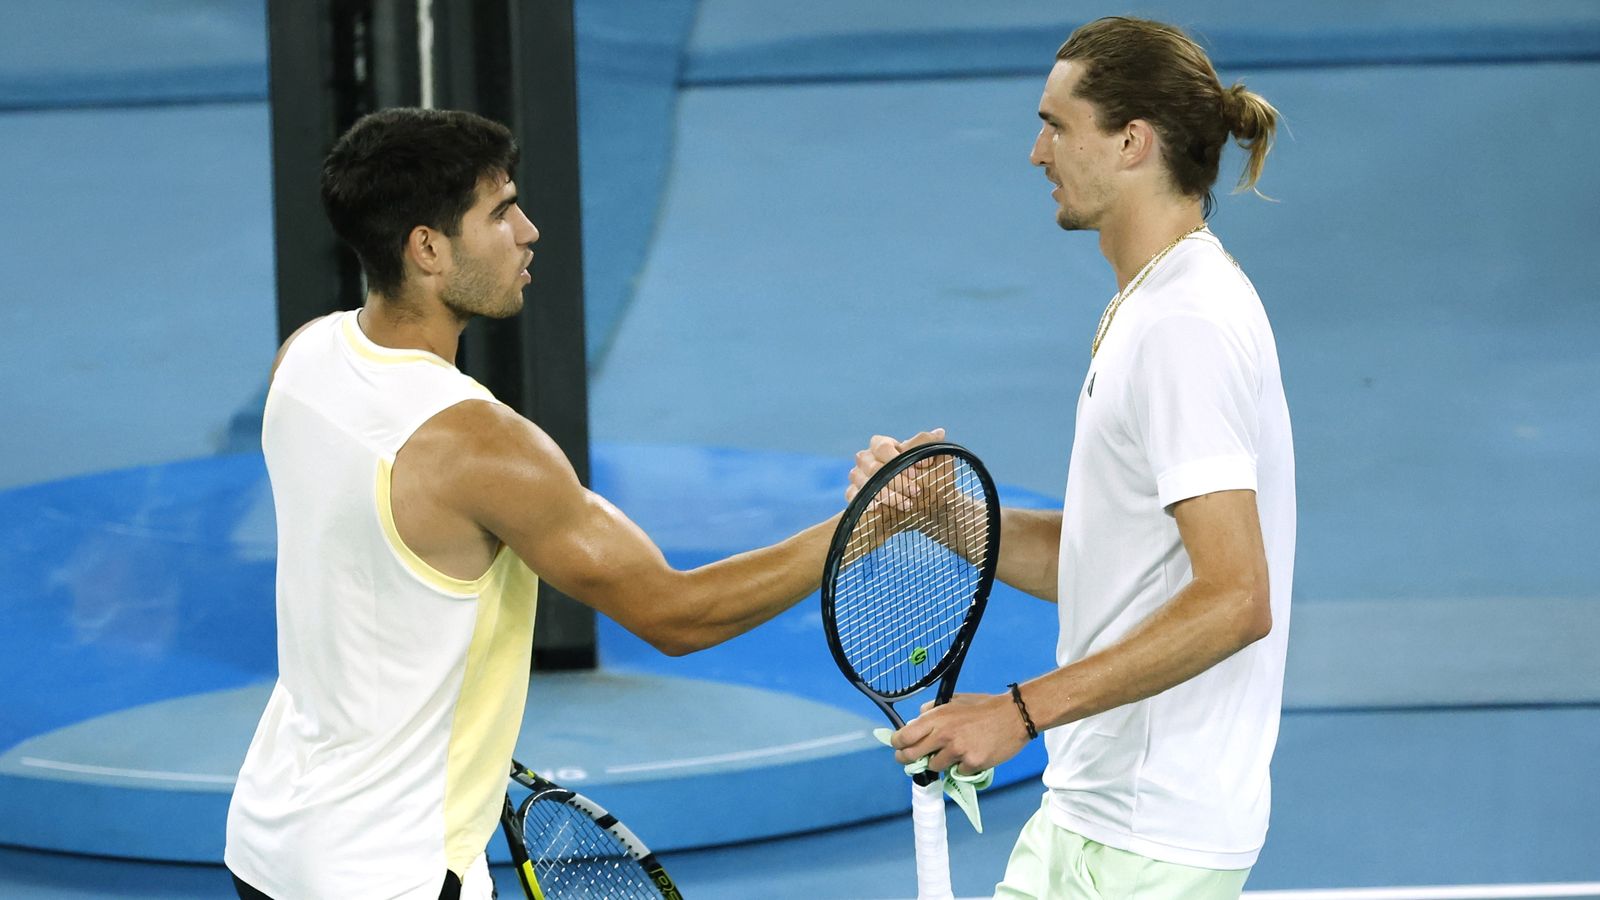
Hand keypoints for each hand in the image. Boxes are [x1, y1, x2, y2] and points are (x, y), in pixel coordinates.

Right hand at [846, 428, 945, 502]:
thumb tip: (939, 432)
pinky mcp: (857, 496)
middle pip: (872, 466)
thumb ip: (931, 445)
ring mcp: (860, 478)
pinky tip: (879, 508)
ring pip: (864, 482)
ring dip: (886, 494)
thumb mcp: (933, 460)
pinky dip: (865, 501)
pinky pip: (853, 496)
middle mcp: (868, 460)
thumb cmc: (929, 478)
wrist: (929, 506)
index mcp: (883, 446)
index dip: (896, 459)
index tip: (916, 474)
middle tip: (915, 492)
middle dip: (896, 480)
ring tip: (907, 504)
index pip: (881, 447)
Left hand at [890, 691, 1029, 775]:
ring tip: (953, 752)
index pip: (903, 736)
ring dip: (940, 762)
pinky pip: (957, 771)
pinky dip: (962, 767)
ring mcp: (958, 751)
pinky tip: (972, 754)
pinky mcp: (972, 764)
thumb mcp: (954, 700)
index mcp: (936, 717)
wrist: (1015, 716)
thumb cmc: (984, 707)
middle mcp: (943, 735)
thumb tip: (915, 721)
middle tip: (910, 761)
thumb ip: (932, 710)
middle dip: (907, 760)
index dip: (897, 744)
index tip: (899, 747)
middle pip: (911, 756)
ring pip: (934, 766)